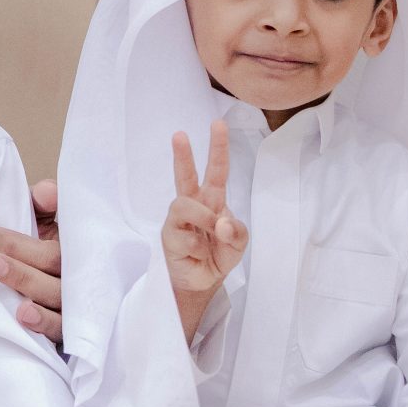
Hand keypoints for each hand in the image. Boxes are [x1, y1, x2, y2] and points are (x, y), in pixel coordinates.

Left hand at [0, 176, 62, 343]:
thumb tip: (46, 192)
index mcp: (75, 249)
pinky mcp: (67, 330)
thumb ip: (42, 204)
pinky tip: (24, 318)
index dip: (23, 243)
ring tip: (8, 295)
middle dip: (23, 271)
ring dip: (32, 296)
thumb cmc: (42, 248)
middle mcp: (79, 279)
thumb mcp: (43, 223)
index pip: (53, 248)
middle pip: (56, 277)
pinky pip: (59, 331)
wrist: (42, 281)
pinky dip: (44, 325)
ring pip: (57, 303)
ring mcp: (76, 308)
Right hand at [163, 122, 247, 296]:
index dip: (218, 148)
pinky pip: (183, 235)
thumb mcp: (239, 244)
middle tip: (179, 134)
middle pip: (185, 176)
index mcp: (213, 200)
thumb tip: (220, 222)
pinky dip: (198, 246)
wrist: (202, 283)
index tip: (217, 123)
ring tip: (211, 235)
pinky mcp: (168, 237)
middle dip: (182, 155)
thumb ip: (237, 231)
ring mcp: (178, 221)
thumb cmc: (219, 255)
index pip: (217, 170)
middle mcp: (193, 205)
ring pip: (184, 204)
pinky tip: (198, 254)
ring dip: (203, 219)